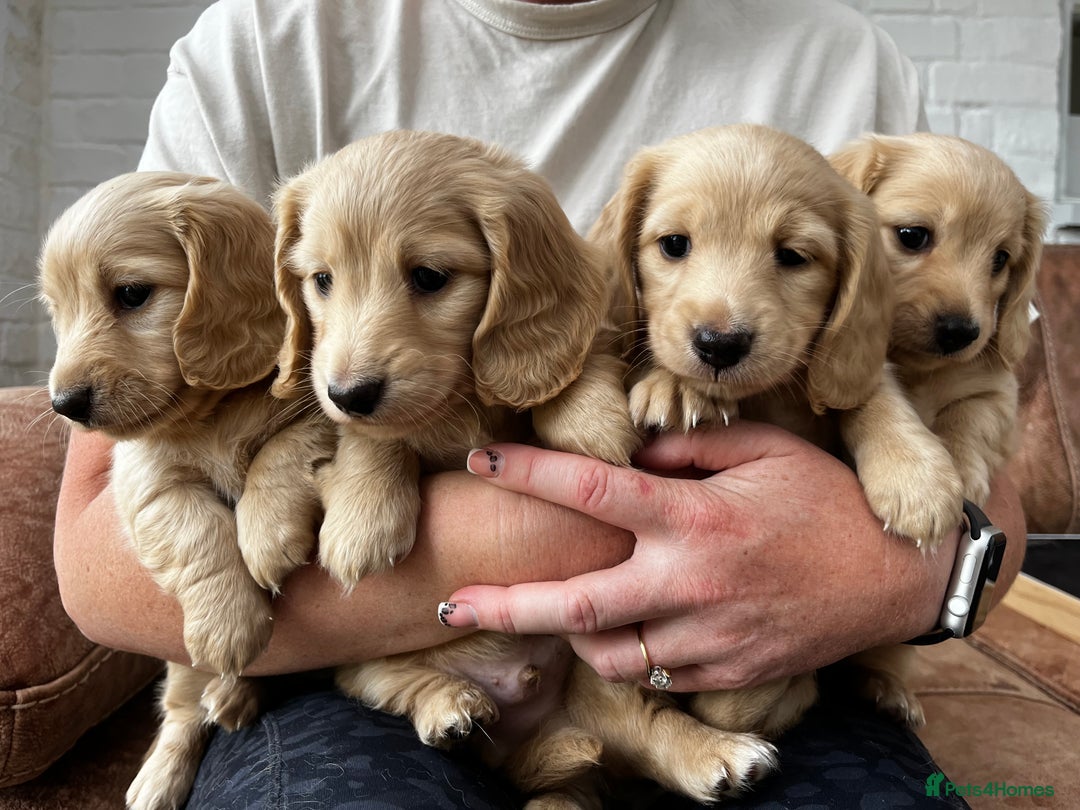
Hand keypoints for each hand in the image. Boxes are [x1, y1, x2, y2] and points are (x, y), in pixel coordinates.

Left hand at [442, 421, 956, 692]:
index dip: (527, 472)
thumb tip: (629, 457)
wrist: (895, 575)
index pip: (592, 491)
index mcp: (694, 519)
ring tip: (557, 610)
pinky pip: (657, 675)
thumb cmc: (827, 500)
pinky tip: (627, 631)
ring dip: (571, 633)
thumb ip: (687, 450)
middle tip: (451, 604)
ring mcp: (708, 636)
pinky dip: (631, 653)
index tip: (481, 460)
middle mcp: (690, 582)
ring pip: (609, 652)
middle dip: (504, 606)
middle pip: (575, 605)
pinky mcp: (727, 672)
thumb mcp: (763, 451)